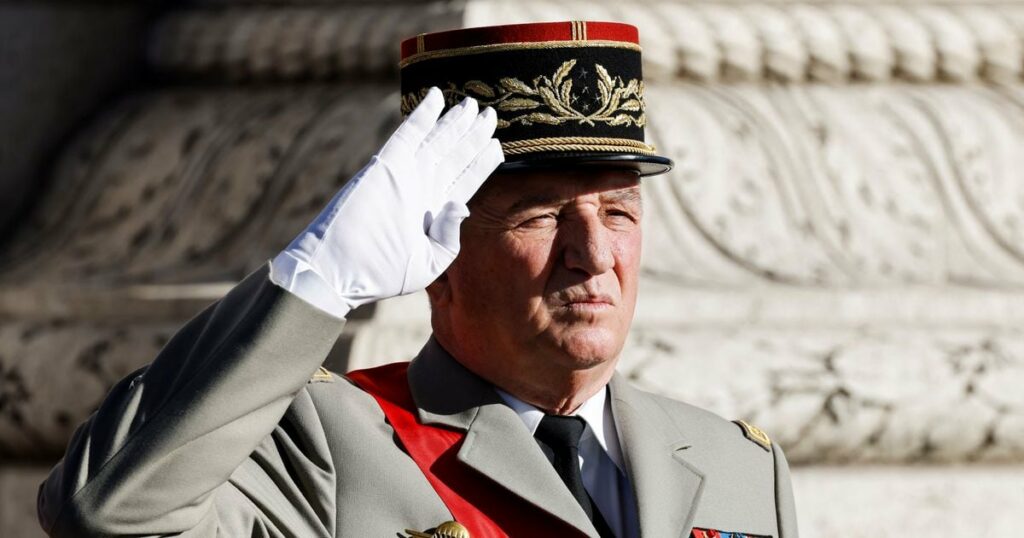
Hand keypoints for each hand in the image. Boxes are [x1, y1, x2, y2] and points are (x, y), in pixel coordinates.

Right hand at [271, 88, 502, 315]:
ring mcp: (405, 175)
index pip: (464, 180)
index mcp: (433, 213)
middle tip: (491, 114)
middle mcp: (421, 190)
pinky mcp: (387, 165)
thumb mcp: (429, 263)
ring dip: (455, 122)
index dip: (481, 162)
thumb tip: (461, 205)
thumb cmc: (380, 274)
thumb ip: (450, 237)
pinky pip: (409, 133)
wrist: (339, 269)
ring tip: (474, 104)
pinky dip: (423, 114)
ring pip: (437, 141)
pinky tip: (438, 96)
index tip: (496, 146)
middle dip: (473, 135)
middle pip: (454, 155)